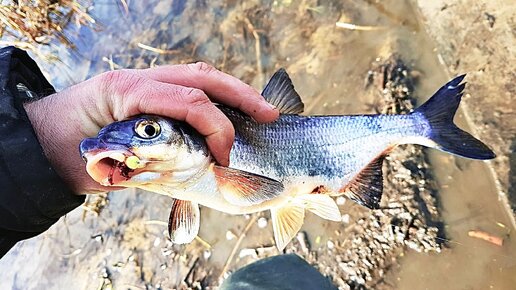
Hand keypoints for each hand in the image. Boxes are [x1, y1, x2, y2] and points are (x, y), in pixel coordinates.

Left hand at [23, 62, 277, 193]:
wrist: (40, 146)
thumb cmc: (67, 154)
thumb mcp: (104, 163)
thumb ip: (146, 162)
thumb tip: (191, 169)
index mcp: (127, 90)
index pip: (189, 99)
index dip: (217, 127)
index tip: (226, 156)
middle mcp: (139, 80)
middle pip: (201, 77)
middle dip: (240, 95)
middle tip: (268, 116)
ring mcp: (144, 83)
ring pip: (198, 76)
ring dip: (232, 93)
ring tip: (259, 112)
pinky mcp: (147, 93)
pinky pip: (187, 89)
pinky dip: (214, 100)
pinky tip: (229, 114)